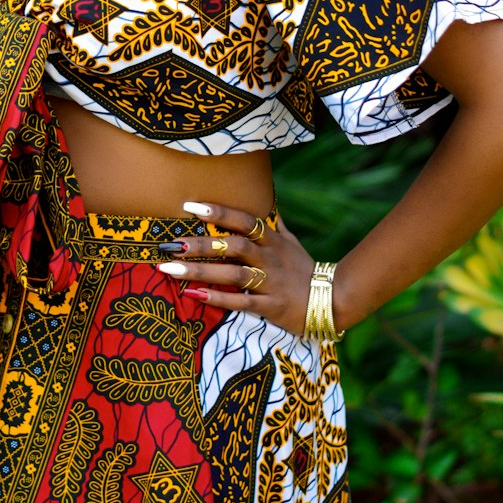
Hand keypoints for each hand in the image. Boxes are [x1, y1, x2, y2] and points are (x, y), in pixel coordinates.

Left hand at [156, 201, 323, 340]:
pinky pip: (241, 302)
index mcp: (271, 239)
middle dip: (200, 244)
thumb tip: (265, 196)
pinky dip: (217, 298)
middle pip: (233, 246)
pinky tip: (193, 294)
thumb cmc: (303, 269)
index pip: (243, 220)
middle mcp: (269, 258)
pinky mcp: (270, 306)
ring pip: (233, 274)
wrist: (332, 300)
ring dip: (200, 271)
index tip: (190, 206)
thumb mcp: (290, 240)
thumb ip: (273, 221)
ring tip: (170, 269)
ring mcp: (270, 282)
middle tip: (170, 244)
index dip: (218, 212)